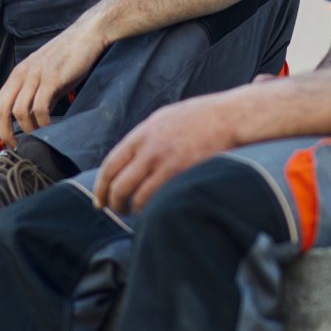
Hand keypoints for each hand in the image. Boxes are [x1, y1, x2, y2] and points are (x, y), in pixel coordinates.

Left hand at [0, 19, 107, 147]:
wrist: (86, 35)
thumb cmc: (69, 56)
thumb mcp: (47, 78)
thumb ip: (38, 96)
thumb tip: (36, 119)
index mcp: (18, 74)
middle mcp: (22, 75)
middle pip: (2, 109)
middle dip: (4, 132)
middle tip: (13, 146)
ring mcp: (36, 76)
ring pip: (19, 110)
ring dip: (25, 129)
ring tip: (35, 138)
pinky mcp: (52, 78)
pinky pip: (40, 106)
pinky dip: (42, 121)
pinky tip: (49, 127)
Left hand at [94, 93, 246, 214]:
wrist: (230, 117)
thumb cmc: (203, 118)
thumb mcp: (166, 118)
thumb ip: (148, 137)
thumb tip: (134, 157)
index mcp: (142, 133)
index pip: (110, 164)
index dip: (101, 186)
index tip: (99, 200)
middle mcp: (148, 147)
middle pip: (117, 183)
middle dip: (112, 201)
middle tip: (115, 210)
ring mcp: (163, 161)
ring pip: (133, 194)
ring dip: (130, 208)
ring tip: (134, 213)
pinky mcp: (179, 173)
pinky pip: (155, 198)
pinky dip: (149, 209)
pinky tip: (152, 211)